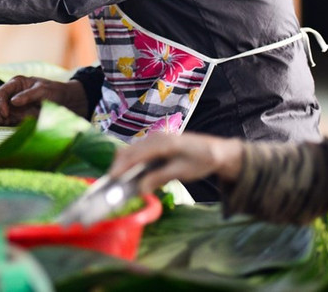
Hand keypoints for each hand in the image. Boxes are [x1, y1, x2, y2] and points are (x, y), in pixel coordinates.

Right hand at [0, 76, 87, 125]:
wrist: (64, 102)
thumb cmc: (55, 92)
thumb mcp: (43, 90)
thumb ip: (28, 95)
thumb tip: (13, 102)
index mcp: (16, 83)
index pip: (0, 92)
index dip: (0, 102)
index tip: (6, 113)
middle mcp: (11, 93)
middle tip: (2, 119)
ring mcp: (11, 105)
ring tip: (5, 121)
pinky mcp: (14, 115)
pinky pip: (1, 118)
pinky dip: (2, 122)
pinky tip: (9, 123)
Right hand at [107, 131, 244, 194]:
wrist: (217, 151)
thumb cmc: (202, 160)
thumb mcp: (182, 172)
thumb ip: (160, 178)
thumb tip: (140, 189)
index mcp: (162, 143)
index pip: (136, 154)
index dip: (122, 166)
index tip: (112, 179)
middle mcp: (155, 138)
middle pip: (129, 151)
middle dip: (118, 166)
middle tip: (110, 185)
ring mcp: (155, 139)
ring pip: (132, 151)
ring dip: (123, 165)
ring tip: (117, 182)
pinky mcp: (156, 144)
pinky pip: (138, 152)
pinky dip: (131, 163)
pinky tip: (129, 176)